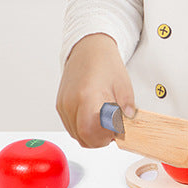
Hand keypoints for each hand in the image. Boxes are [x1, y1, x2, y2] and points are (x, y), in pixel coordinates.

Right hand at [56, 33, 135, 147]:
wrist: (89, 49)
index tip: (115, 131)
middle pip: (82, 137)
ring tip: (104, 120)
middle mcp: (70, 102)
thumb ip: (126, 109)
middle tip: (112, 129)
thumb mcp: (124, 85)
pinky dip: (82, 128)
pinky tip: (94, 117)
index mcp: (87, 97)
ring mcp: (63, 105)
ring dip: (91, 134)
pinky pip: (70, 126)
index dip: (104, 138)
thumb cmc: (105, 63)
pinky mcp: (60, 105)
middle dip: (99, 139)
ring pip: (75, 134)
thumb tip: (127, 127)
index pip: (89, 132)